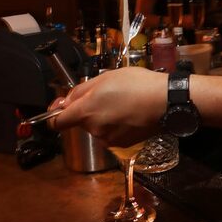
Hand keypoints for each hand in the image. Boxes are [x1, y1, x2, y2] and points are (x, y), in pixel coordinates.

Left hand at [51, 67, 167, 145]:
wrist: (166, 102)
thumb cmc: (137, 84)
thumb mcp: (105, 77)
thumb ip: (80, 91)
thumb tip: (64, 102)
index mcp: (86, 111)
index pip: (57, 122)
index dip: (55, 115)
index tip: (61, 107)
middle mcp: (94, 129)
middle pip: (81, 121)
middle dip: (89, 110)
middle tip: (108, 94)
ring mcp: (108, 139)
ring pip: (97, 127)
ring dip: (104, 117)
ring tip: (123, 103)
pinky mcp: (122, 144)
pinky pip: (111, 133)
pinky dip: (116, 125)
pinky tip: (130, 114)